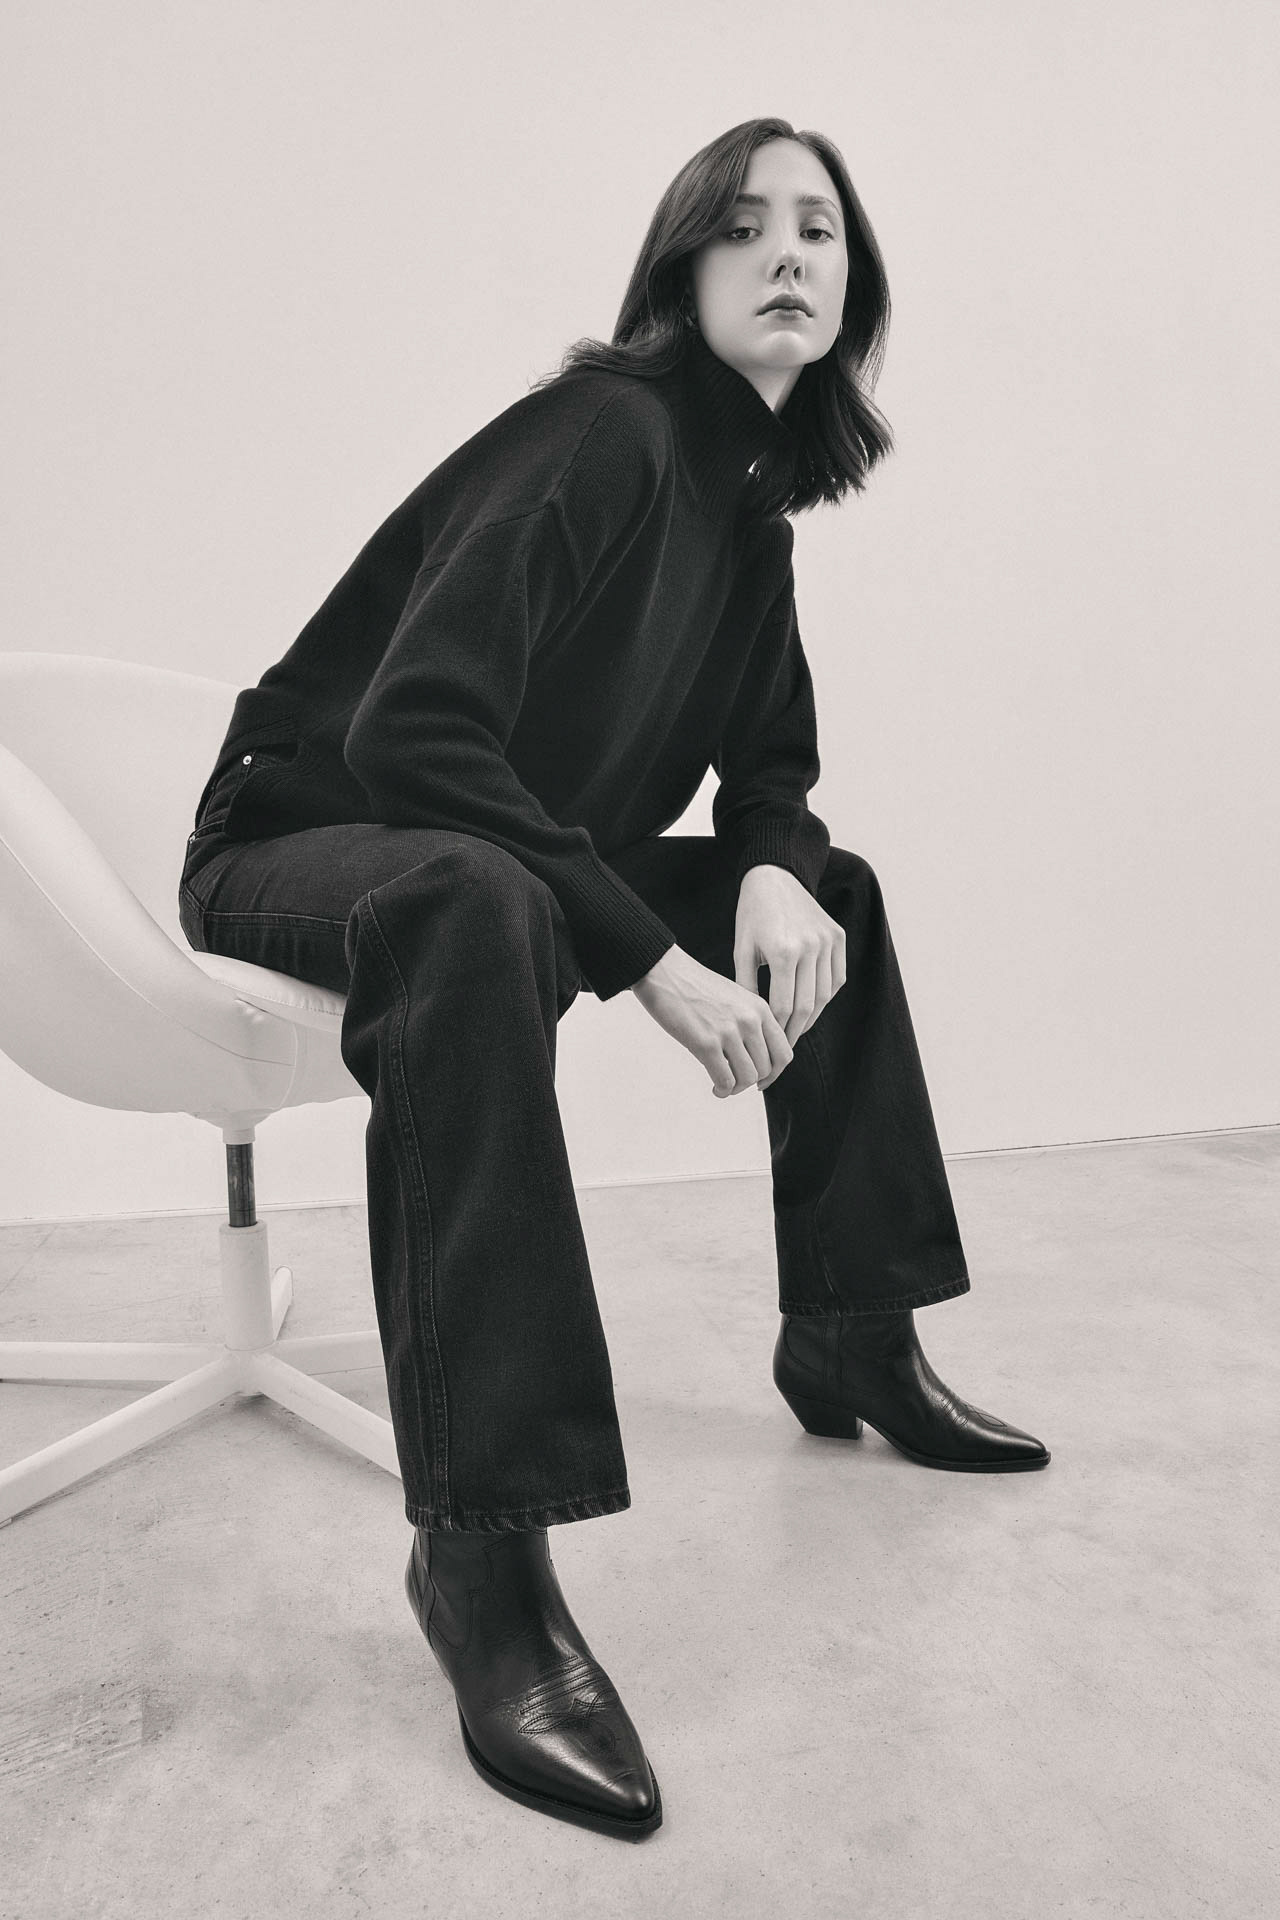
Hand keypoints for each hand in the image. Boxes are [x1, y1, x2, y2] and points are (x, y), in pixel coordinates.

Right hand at [630, 943, 793, 1097]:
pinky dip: (723, 1090)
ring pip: (748, 1078)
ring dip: (737, 1088)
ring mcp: (729, 1032)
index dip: (774, 1073)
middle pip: (766, 1069)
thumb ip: (750, 1023)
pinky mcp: (706, 1044)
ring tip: (724, 1085)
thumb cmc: (694, 987)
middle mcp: (749, 1020)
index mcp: (759, 1008)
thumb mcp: (736, 998)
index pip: (784, 1052)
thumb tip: (754, 1057)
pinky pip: (725, 1080)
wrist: (665, 974)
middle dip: (751, 1082)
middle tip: (735, 1082)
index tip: (762, 1079)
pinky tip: (715, 1088)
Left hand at [732, 864, 845, 1085]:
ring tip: (796, 1030)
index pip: (784, 1006)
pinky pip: (837, 978)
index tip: (770, 1046)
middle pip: (807, 1005)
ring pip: (825, 994)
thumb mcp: (741, 950)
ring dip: (811, 1017)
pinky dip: (826, 995)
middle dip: (795, 1032)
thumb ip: (747, 987)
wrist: (775, 877)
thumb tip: (752, 1026)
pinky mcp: (839, 936)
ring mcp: (828, 941)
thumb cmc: (751, 915)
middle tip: (784, 1049)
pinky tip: (811, 1006)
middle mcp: (810, 946)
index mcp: (782, 951)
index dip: (778, 1031)